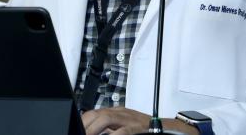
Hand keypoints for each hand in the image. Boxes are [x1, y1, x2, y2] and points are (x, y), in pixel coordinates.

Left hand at [81, 107, 198, 134]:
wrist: (169, 129)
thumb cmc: (146, 130)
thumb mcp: (125, 127)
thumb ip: (110, 129)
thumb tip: (95, 132)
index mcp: (116, 113)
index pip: (94, 113)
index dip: (84, 121)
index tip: (77, 128)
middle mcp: (121, 113)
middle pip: (97, 113)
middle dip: (86, 124)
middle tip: (79, 132)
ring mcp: (130, 119)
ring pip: (106, 118)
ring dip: (94, 128)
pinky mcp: (138, 128)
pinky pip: (123, 130)